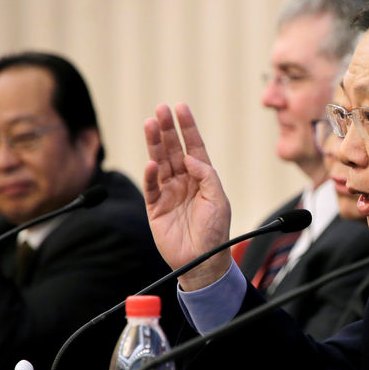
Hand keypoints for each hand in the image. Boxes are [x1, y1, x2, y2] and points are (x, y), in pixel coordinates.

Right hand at [144, 103, 231, 289]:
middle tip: (160, 109)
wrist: (203, 261)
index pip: (193, 146)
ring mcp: (169, 192)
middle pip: (173, 150)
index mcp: (202, 177)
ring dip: (155, 144)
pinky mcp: (155, 207)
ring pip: (160, 162)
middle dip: (167, 129)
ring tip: (150, 124)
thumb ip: (206, 175)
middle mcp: (184, 181)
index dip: (187, 127)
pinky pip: (151, 187)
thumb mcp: (218, 199)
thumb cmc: (216, 231)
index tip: (180, 108)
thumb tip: (189, 158)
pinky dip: (150, 174)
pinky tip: (152, 162)